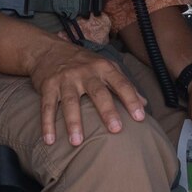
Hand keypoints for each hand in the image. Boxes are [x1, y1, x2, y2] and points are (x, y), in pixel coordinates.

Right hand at [28, 44, 147, 146]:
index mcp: (104, 68)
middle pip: (98, 93)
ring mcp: (65, 79)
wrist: (48, 49)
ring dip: (73, 122)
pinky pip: (47, 107)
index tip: (140, 118)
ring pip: (70, 102)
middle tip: (115, 130)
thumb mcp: (106, 66)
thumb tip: (145, 103)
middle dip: (107, 111)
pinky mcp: (47, 86)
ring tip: (77, 143)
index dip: (131, 100)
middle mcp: (85, 72)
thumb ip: (124, 84)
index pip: (121, 84)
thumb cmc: (83, 62)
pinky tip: (49, 141)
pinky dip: (47, 124)